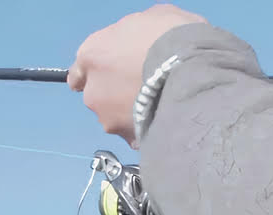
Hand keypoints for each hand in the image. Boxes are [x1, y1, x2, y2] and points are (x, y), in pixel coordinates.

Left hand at [68, 4, 207, 147]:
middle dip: (117, 95)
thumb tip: (138, 44)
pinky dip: (146, 131)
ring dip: (131, 115)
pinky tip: (164, 122)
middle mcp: (92, 90)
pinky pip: (135, 136)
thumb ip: (133, 37)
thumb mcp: (150, 18)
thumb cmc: (171, 36)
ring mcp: (108, 118)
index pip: (79, 73)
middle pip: (99, 97)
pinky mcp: (128, 138)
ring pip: (116, 119)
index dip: (98, 73)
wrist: (192, 71)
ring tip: (159, 106)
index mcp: (90, 55)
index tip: (112, 76)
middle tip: (145, 88)